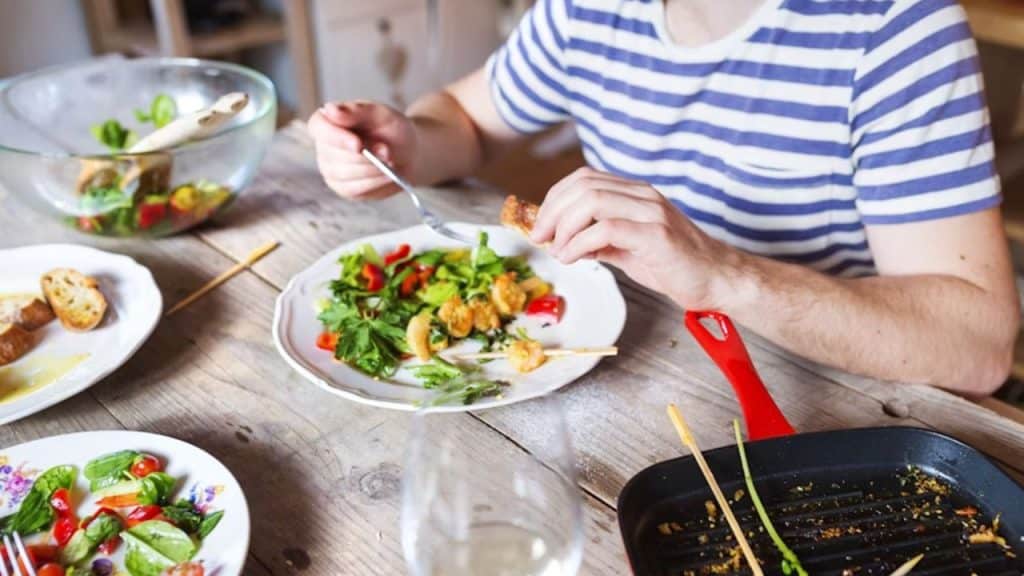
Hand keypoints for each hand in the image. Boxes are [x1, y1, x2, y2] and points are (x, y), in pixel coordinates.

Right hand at [307, 101, 417, 198]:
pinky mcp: (343, 187)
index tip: (358, 145)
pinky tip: (387, 174)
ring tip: (390, 162)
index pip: (319, 127)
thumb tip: (330, 110)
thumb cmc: (392, 130)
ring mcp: (330, 168)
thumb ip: (356, 111)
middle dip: (366, 155)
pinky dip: (375, 182)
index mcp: (328, 120)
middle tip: (387, 151)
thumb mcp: (380, 114)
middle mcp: (324, 145)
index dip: (336, 137)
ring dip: (372, 169)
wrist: (409, 153)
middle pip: (335, 154)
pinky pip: (355, 189)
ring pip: (345, 174)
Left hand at [529, 168, 735, 310]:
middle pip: (583, 186)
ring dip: (564, 227)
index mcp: (635, 193)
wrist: (716, 280)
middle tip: (540, 239)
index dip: (555, 198)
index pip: (584, 179)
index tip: (541, 226)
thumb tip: (564, 242)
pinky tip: (574, 259)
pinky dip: (580, 243)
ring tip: (558, 251)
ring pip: (592, 201)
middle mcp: (643, 195)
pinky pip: (607, 229)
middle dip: (552, 212)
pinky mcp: (657, 235)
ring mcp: (651, 212)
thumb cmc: (674, 266)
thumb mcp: (627, 250)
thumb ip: (598, 241)